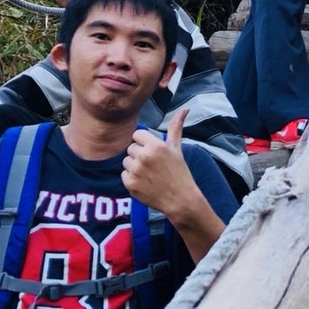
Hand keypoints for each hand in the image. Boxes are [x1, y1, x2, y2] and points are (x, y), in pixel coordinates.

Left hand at [121, 109, 226, 262]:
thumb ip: (176, 126)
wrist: (180, 199)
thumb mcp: (177, 148)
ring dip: (134, 167)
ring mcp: (136, 171)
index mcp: (155, 145)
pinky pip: (123, 175)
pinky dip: (132, 179)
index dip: (144, 143)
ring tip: (149, 174)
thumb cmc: (179, 171)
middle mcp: (144, 156)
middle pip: (130, 148)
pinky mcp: (130, 184)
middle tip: (153, 165)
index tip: (153, 152)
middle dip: (139, 155)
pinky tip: (145, 183)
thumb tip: (185, 108)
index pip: (136, 135)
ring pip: (126, 161)